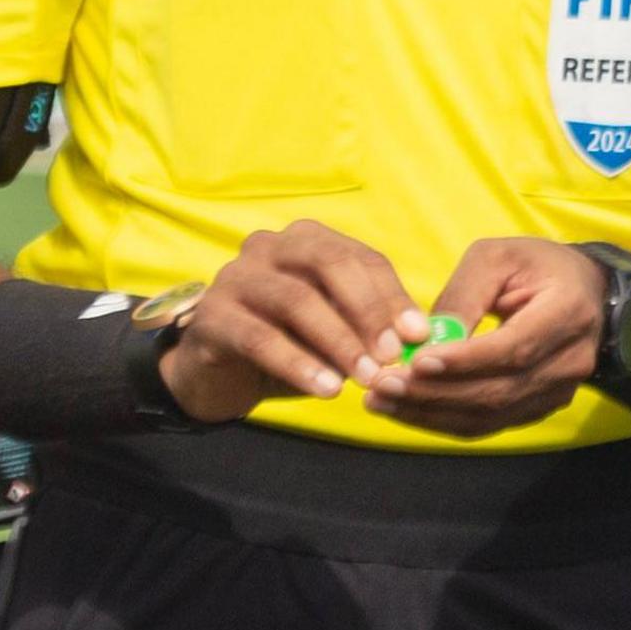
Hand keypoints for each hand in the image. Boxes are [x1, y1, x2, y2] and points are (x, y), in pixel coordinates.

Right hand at [159, 220, 428, 423]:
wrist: (215, 375)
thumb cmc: (286, 346)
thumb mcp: (333, 333)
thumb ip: (368, 328)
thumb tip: (419, 338)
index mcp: (304, 240)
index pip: (358, 257)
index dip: (391, 295)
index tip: (418, 334)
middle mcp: (267, 247)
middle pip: (327, 263)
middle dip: (366, 309)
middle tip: (391, 354)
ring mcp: (234, 277)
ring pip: (296, 300)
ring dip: (338, 341)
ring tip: (365, 378)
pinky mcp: (211, 317)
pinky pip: (260, 337)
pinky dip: (298, 363)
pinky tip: (326, 389)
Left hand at [362, 237, 603, 440]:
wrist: (587, 293)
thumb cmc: (537, 266)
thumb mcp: (498, 258)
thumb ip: (464, 294)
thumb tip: (426, 338)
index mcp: (567, 312)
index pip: (513, 348)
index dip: (465, 362)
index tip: (416, 363)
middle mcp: (570, 360)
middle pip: (497, 391)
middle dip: (435, 393)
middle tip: (382, 386)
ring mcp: (560, 390)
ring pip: (490, 415)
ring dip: (432, 413)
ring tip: (383, 402)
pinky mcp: (542, 407)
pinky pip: (490, 423)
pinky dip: (446, 420)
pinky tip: (409, 410)